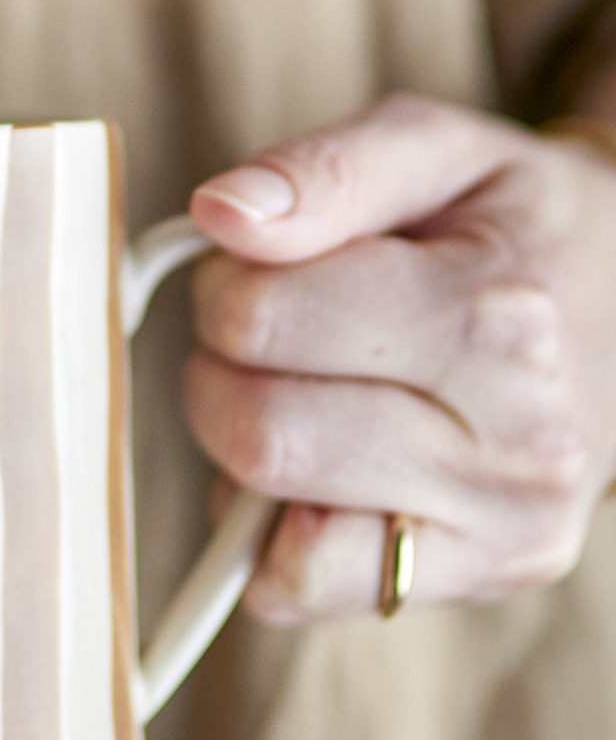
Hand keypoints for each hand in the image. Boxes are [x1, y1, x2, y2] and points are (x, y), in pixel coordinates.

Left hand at [183, 93, 615, 621]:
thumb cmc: (509, 223)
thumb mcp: (434, 152)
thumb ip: (324, 171)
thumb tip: (221, 214)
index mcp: (500, 319)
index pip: (262, 319)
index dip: (226, 282)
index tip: (263, 264)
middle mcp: (518, 440)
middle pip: (261, 430)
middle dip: (225, 369)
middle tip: (274, 333)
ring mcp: (508, 525)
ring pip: (271, 517)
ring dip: (245, 448)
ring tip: (308, 389)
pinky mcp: (487, 578)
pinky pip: (305, 588)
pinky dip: (271, 531)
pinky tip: (319, 467)